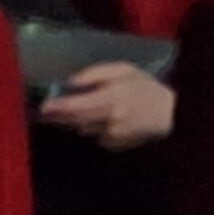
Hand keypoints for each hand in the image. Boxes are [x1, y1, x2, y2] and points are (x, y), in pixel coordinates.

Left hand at [39, 64, 174, 148]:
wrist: (169, 113)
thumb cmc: (146, 88)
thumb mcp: (124, 70)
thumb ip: (96, 73)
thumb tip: (71, 81)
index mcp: (111, 98)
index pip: (76, 105)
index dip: (57, 106)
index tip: (43, 105)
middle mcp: (108, 118)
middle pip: (74, 119)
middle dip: (58, 115)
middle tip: (47, 110)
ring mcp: (111, 134)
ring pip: (82, 128)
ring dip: (75, 121)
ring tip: (75, 112)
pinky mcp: (114, 144)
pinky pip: (94, 136)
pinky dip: (92, 128)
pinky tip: (101, 120)